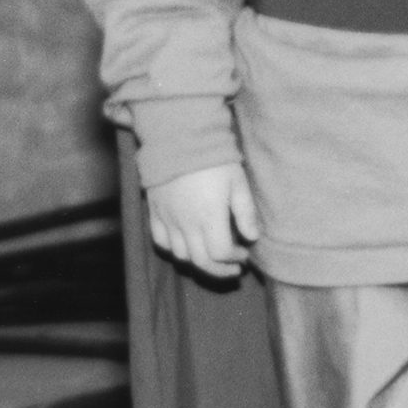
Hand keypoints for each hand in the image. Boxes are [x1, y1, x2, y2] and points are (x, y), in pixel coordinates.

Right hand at [147, 162, 260, 279]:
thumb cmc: (214, 159)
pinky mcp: (155, 212)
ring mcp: (168, 219)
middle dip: (220, 270)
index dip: (235, 259)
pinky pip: (160, 241)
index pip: (221, 253)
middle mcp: (186, 223)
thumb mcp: (237, 182)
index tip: (245, 254)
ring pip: (181, 256)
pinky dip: (173, 250)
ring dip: (198, 262)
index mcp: (209, 216)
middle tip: (233, 268)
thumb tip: (252, 238)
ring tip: (212, 257)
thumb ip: (245, 212)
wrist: (179, 137)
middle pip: (201, 262)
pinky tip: (186, 245)